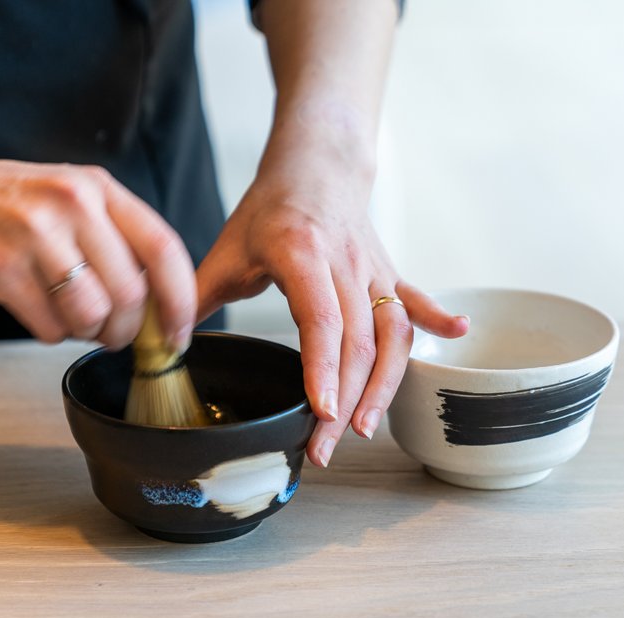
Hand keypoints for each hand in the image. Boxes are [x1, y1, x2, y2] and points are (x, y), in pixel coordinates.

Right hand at [0, 147, 196, 348]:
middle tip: (111, 334)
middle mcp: (73, 204)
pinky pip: (50, 327)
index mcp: (99, 188)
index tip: (180, 334)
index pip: (165, 250)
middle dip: (127, 330)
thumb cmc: (0, 204)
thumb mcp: (68, 200)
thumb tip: (156, 307)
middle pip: (132, 294)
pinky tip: (31, 308)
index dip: (181, 301)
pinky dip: (49, 332)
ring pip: (93, 315)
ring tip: (66, 316)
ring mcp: (36, 234)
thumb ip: (114, 241)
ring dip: (86, 333)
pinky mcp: (2, 267)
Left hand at [197, 154, 468, 467]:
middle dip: (345, 400)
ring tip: (366, 427)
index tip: (321, 412)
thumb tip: (162, 343)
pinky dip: (438, 319)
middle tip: (324, 448)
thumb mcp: (227, 249)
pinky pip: (415, 302)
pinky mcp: (389, 273)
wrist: (316, 163)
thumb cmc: (270, 209)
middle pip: (357, 340)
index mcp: (302, 252)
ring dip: (385, 384)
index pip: (320, 318)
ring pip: (391, 333)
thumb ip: (194, 297)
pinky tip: (460, 333)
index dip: (322, 368)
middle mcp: (346, 262)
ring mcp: (373, 269)